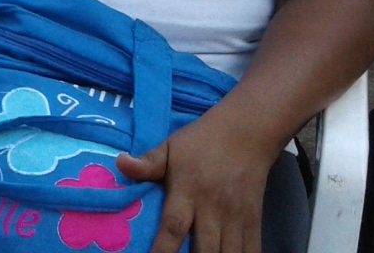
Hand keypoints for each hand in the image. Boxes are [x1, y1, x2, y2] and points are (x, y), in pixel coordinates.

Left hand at [117, 110, 273, 252]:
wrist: (246, 132)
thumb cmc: (200, 142)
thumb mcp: (170, 147)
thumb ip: (147, 163)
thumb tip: (119, 163)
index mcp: (187, 190)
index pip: (174, 226)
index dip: (163, 250)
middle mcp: (213, 207)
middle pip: (204, 249)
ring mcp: (236, 216)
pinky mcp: (254, 220)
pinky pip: (251, 249)